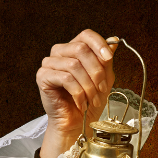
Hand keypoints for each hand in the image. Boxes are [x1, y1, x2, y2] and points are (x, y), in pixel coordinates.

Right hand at [36, 29, 118, 157]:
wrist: (77, 122)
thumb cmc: (89, 101)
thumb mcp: (104, 78)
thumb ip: (106, 60)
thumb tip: (114, 39)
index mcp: (74, 49)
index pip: (86, 35)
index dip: (99, 44)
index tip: (109, 58)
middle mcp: (60, 52)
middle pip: (80, 49)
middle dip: (96, 71)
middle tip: (102, 89)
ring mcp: (49, 63)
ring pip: (74, 65)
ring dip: (88, 85)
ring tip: (92, 99)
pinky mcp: (43, 76)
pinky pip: (65, 78)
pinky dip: (77, 92)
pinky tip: (81, 102)